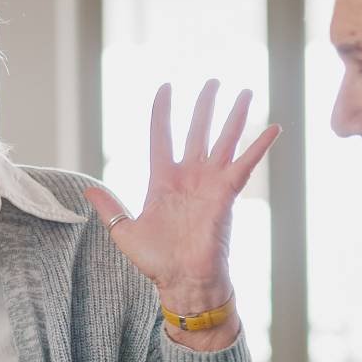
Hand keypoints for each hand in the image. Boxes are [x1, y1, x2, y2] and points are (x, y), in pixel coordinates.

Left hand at [84, 80, 279, 348]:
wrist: (182, 281)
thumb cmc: (156, 261)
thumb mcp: (124, 230)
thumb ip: (109, 206)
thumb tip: (87, 187)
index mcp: (162, 179)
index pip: (162, 135)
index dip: (163, 111)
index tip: (166, 87)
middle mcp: (188, 176)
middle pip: (197, 130)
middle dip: (205, 105)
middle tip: (213, 81)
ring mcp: (209, 183)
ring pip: (224, 139)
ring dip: (235, 115)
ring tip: (245, 90)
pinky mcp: (226, 194)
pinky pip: (246, 163)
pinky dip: (260, 146)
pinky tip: (274, 127)